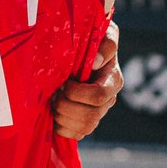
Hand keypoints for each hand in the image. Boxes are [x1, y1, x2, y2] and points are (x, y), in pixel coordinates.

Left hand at [52, 20, 122, 139]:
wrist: (82, 48)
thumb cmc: (91, 36)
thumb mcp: (102, 32)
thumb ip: (106, 43)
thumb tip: (96, 61)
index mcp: (113, 79)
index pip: (99, 96)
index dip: (77, 93)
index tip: (64, 82)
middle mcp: (109, 99)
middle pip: (90, 116)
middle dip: (66, 106)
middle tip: (54, 94)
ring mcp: (98, 112)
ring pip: (83, 128)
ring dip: (62, 117)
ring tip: (53, 102)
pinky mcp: (87, 121)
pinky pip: (77, 135)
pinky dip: (62, 128)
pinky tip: (54, 114)